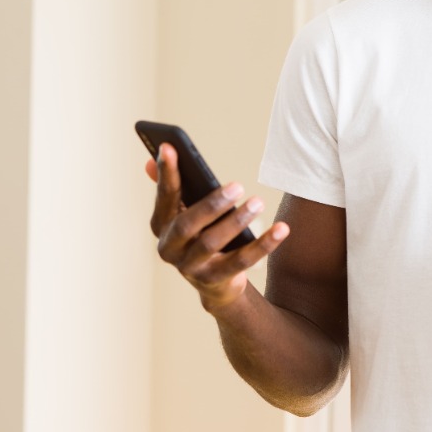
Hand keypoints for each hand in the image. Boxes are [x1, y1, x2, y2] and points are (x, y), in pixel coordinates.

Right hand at [146, 144, 288, 312]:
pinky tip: (281, 229)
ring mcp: (190, 267)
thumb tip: (150, 161)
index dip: (166, 173)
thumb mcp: (185, 213)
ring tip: (257, 202)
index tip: (170, 147)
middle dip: (212, 205)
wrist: (214, 284)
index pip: (164, 196)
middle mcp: (170, 248)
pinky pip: (242, 262)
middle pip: (187, 225)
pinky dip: (263, 245)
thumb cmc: (200, 236)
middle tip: (237, 186)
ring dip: (236, 221)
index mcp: (160, 225)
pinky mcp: (215, 280)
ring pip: (212, 243)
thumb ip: (173, 190)